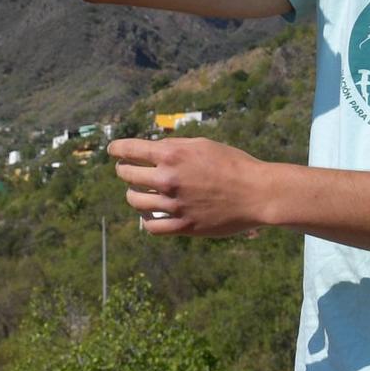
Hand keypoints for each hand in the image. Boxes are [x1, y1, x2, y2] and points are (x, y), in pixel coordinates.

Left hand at [107, 135, 273, 236]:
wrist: (257, 193)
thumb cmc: (233, 164)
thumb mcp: (202, 144)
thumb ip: (174, 146)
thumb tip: (152, 149)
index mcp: (172, 154)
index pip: (129, 150)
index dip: (116, 149)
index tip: (112, 151)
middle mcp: (168, 179)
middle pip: (127, 175)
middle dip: (124, 170)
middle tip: (126, 170)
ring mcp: (174, 204)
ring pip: (135, 201)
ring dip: (133, 194)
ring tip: (138, 192)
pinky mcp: (183, 226)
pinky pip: (151, 226)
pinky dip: (146, 219)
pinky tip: (150, 214)